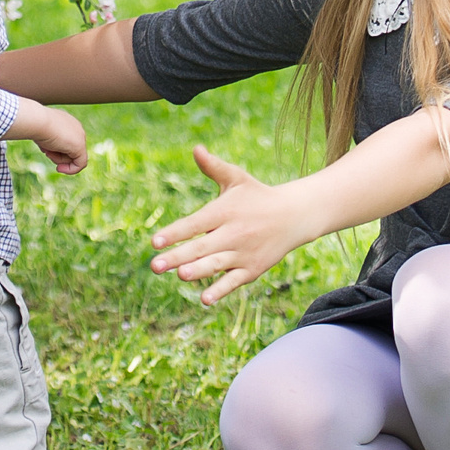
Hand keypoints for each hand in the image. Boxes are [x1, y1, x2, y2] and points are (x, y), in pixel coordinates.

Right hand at [29, 107, 89, 174]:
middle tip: (47, 153)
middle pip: (70, 150)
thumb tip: (49, 149)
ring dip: (58, 159)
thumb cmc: (37, 125)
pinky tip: (59, 169)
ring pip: (72, 157)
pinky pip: (80, 164)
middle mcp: (76, 128)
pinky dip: (71, 170)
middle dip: (57, 155)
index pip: (66, 142)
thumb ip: (49, 140)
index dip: (56, 150)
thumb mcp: (42, 133)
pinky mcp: (80, 146)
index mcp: (68, 122)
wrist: (37, 120)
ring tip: (48, 150)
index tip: (47, 152)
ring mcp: (80, 137)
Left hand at [149, 144, 317, 305]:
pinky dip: (220, 290)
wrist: (294, 216)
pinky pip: (233, 282)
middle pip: (202, 247)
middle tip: (154, 266)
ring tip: (180, 276)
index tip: (154, 241)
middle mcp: (233, 233)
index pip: (195, 223)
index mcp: (225, 211)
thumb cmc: (257, 196)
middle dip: (178, 257)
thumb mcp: (237, 179)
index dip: (175, 232)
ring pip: (217, 265)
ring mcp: (243, 253)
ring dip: (198, 272)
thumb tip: (196, 149)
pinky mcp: (252, 269)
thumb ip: (214, 167)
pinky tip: (204, 300)